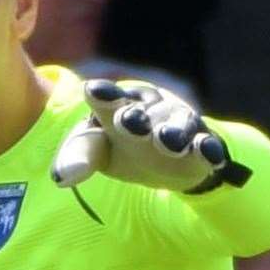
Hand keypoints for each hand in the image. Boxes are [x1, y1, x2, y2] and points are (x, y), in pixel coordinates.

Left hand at [51, 80, 250, 190]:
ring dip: (173, 131)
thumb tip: (61, 177)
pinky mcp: (202, 146)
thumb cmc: (124, 148)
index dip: (104, 95)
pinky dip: (208, 149)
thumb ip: (79, 157)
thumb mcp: (98, 151)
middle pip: (144, 110)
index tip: (92, 92)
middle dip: (136, 116)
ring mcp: (179, 125)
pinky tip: (207, 153)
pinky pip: (207, 145)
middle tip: (126, 122)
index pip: (110, 98)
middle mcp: (152, 109)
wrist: (169, 162)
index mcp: (121, 104)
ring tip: (167, 141)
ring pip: (177, 124)